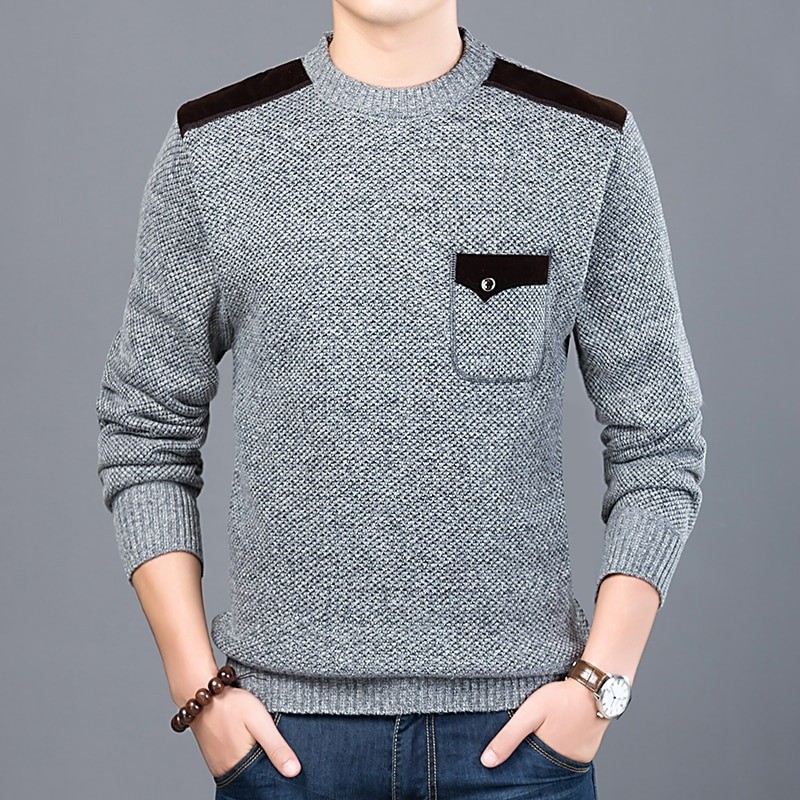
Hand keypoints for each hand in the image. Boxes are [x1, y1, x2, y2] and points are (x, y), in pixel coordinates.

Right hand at [191, 686, 301, 777]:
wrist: (199, 690)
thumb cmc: (230, 704)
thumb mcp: (259, 721)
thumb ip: (276, 746)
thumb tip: (294, 772)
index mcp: (238, 767)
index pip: (264, 782)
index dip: (276, 774)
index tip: (287, 765)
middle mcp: (226, 770)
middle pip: (253, 776)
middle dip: (266, 766)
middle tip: (273, 747)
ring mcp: (217, 763)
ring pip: (244, 769)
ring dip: (255, 761)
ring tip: (263, 744)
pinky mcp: (213, 755)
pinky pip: (233, 762)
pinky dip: (244, 756)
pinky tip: (250, 743)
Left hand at [480, 676, 610, 766]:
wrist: (597, 685)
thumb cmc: (563, 697)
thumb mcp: (530, 713)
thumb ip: (509, 737)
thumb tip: (487, 762)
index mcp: (550, 758)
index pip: (528, 768)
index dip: (517, 759)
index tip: (512, 751)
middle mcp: (568, 762)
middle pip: (543, 763)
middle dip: (532, 753)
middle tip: (532, 732)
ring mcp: (581, 756)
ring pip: (557, 757)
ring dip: (548, 747)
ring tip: (545, 729)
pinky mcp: (589, 747)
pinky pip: (571, 751)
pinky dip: (562, 744)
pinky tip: (558, 729)